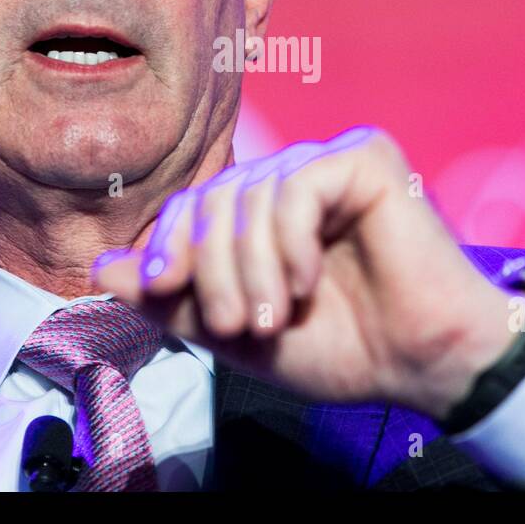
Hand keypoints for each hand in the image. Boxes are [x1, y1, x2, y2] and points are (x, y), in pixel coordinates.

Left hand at [92, 126, 518, 420]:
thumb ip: (173, 299)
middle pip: (214, 197)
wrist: (422, 365)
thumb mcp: (236, 332)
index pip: (195, 205)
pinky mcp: (366, 158)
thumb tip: (103, 269)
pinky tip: (310, 282)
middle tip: (237, 326)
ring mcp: (330, 164)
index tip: (162, 290)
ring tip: (275, 318)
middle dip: (212, 269)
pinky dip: (291, 243)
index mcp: (265, 213)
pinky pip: (296, 187)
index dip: (170, 244)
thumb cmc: (343, 348)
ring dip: (252, 268)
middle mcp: (294, 179)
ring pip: (250, 194)